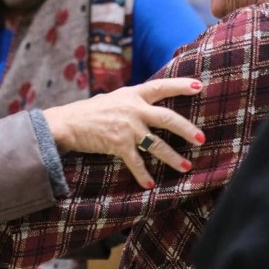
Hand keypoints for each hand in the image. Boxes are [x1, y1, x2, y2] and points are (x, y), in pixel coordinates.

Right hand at [43, 78, 205, 188]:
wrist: (68, 123)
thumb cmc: (89, 112)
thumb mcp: (112, 99)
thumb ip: (131, 102)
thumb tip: (147, 105)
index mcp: (132, 94)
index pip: (160, 86)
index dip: (180, 85)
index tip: (199, 86)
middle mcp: (132, 109)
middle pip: (167, 118)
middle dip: (186, 129)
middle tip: (200, 139)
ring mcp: (127, 127)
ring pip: (157, 144)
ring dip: (173, 157)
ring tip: (186, 166)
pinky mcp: (118, 144)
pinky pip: (136, 162)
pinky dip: (143, 174)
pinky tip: (150, 183)